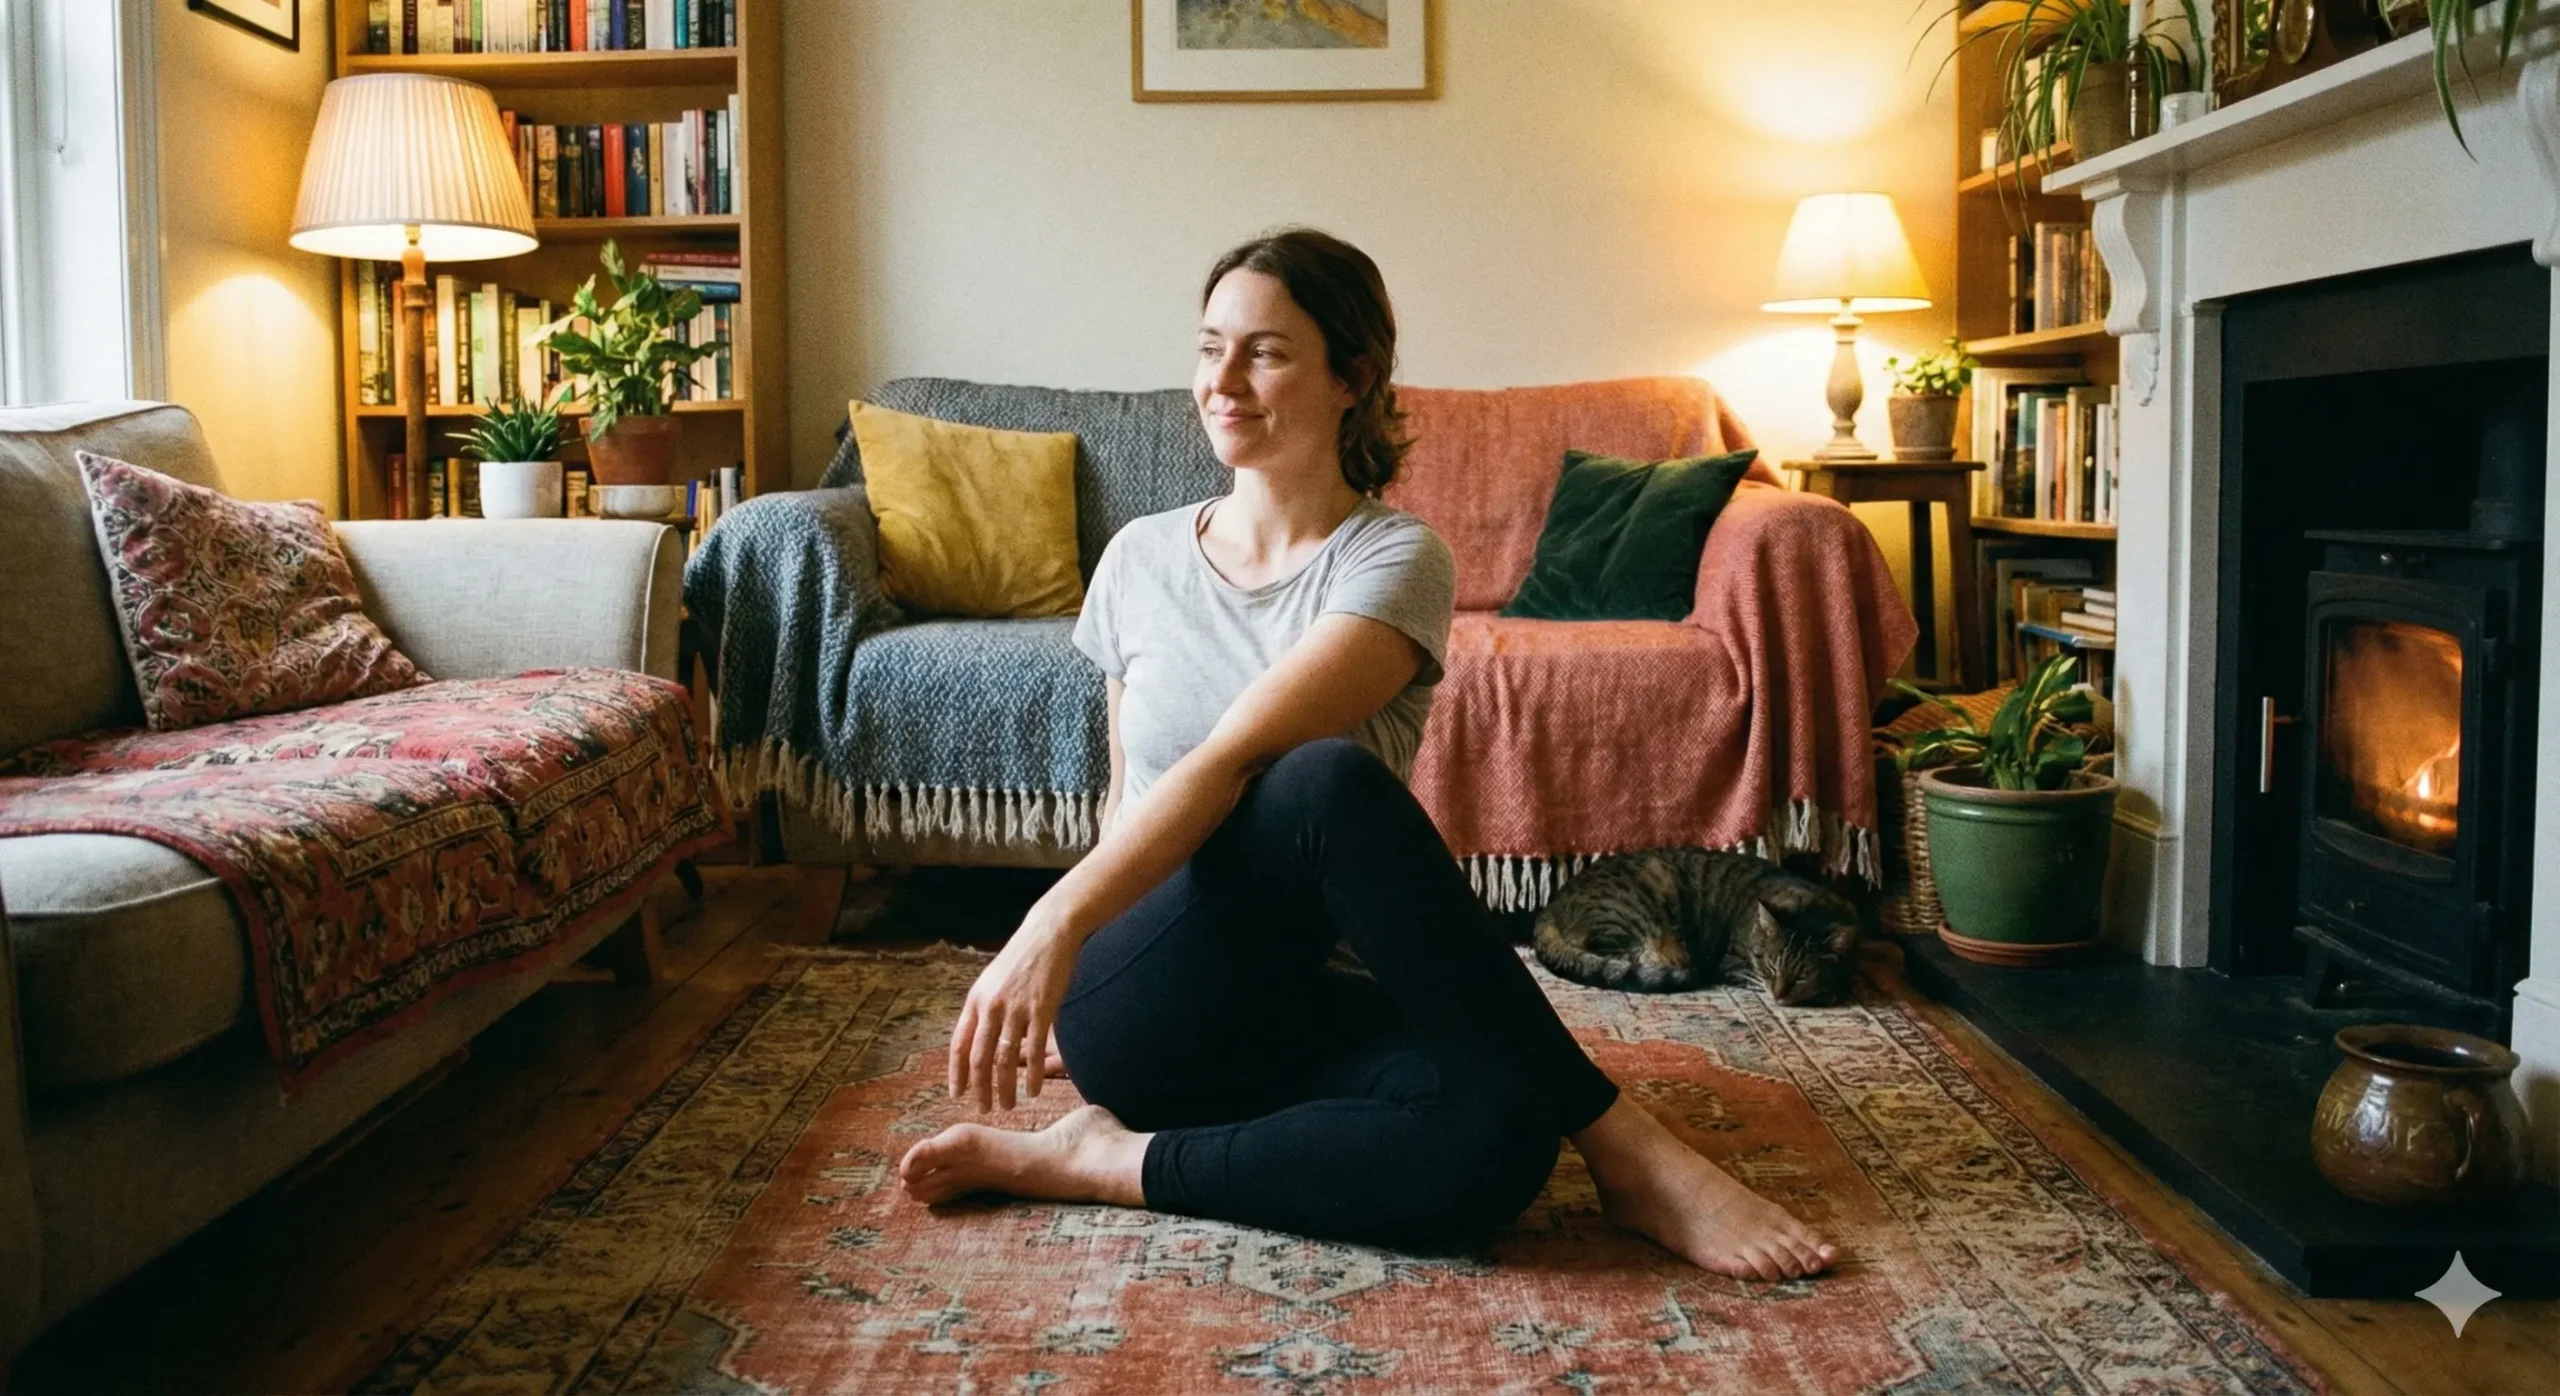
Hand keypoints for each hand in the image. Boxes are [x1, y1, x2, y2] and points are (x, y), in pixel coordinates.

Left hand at [950, 912, 1081, 1112]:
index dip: (957, 1073)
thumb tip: (978, 1040)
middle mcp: (991, 1006)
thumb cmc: (1021, 959)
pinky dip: (1032, 1075)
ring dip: (1005, 1087)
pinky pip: (1035, 1050)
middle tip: (984, 1109)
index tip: (957, 1094)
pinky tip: (1033, 1091)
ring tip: (1008, 1105)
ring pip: (1005, 1059)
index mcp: (975, 1000)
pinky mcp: (1042, 1009)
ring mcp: (1016, 1008)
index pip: (959, 1044)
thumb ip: (984, 1010)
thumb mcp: (992, 981)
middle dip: (980, 1089)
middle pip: (979, 1058)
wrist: (1048, 933)